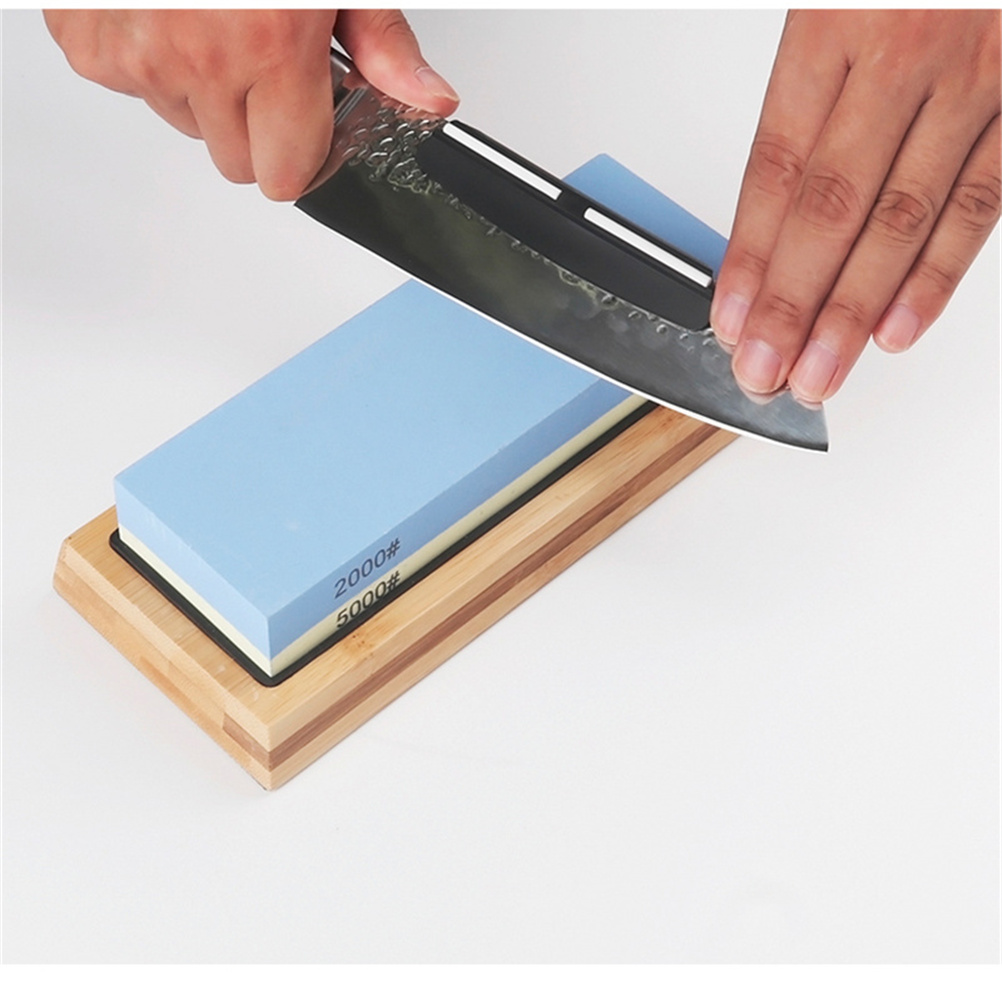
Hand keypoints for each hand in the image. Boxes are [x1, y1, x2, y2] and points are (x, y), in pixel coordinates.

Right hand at [43, 9, 459, 200]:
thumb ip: (382, 42)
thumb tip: (428, 100)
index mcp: (270, 47)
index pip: (286, 176)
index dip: (303, 155)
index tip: (310, 125)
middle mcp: (199, 59)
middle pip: (237, 162)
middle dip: (259, 128)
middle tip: (265, 59)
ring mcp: (138, 53)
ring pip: (186, 123)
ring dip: (205, 90)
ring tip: (215, 16)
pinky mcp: (87, 39)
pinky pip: (132, 85)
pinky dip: (152, 57)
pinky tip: (169, 8)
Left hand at [711, 10, 999, 405]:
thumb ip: (808, 70)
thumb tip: (773, 191)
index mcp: (837, 18)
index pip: (777, 168)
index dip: (749, 255)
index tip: (728, 319)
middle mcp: (907, 51)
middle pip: (833, 209)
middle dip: (793, 306)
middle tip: (763, 374)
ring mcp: (980, 74)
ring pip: (906, 218)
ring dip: (855, 309)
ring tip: (818, 374)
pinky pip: (987, 196)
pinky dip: (940, 272)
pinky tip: (899, 326)